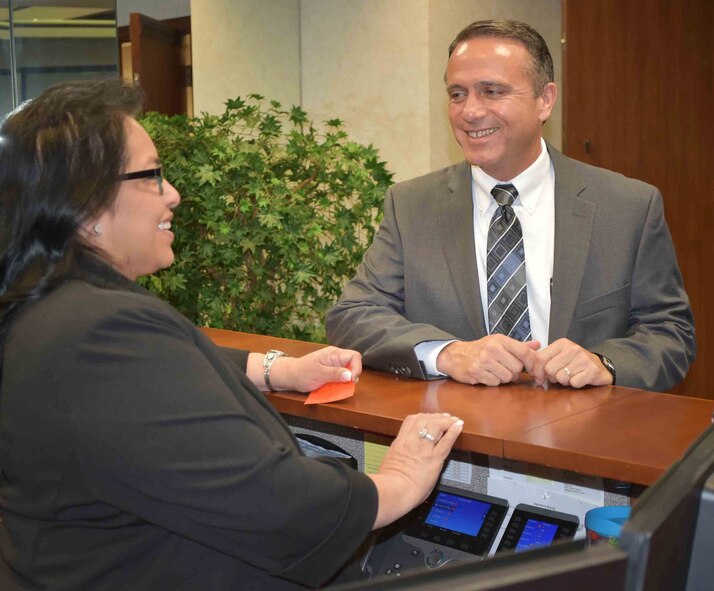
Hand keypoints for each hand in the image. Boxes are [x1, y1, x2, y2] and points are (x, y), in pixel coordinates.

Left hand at [268, 346, 361, 391]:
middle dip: (352, 376)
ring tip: (338, 387)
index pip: (354, 356)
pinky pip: (342, 378)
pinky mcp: (332, 374)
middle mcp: (336, 358)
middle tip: (345, 385)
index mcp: (334, 354)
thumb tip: (350, 375)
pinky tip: (335, 388)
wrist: (290, 376)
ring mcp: (335, 366)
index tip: (351, 379)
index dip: (357, 367)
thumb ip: (335, 374)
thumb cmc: (302, 372)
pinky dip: (341, 384)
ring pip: (349, 373)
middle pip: (353, 364)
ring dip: (346, 381)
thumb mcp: (319, 374)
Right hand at [369, 413, 463, 527]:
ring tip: (453, 420)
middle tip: (444, 417)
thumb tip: (399, 458)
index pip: (411, 421)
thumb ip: (397, 456)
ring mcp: (424, 449)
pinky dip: (454, 432)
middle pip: (425, 420)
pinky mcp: (435, 459)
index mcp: (400, 443)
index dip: (421, 416)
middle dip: (435, 416)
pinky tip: (458, 426)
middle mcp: (412, 442)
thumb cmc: (389, 483)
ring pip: (436, 426)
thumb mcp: (389, 462)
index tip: (427, 417)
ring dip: (446, 421)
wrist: (394, 491)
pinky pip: (446, 442)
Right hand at [436, 335, 540, 385]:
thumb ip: (519, 346)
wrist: (455, 355)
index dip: (532, 363)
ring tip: (495, 371)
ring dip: (503, 378)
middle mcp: (492, 349)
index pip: (525, 352)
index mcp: (500, 340)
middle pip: (517, 368)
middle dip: (514, 372)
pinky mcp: (476, 372)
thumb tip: (538, 344)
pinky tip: (486, 375)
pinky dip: (493, 382)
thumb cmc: (480, 349)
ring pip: (507, 377)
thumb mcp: (498, 343)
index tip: (532, 368)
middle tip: (505, 368)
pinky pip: (495, 383)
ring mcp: (483, 361)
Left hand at [531, 338, 612, 387]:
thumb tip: (528, 368)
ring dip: (564, 381)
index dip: (536, 371)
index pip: (539, 358)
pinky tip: (580, 379)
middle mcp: (573, 349)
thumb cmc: (575, 362)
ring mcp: (583, 359)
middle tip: (560, 375)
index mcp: (561, 344)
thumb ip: (543, 359)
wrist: (599, 366)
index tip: (539, 377)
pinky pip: (574, 383)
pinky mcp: (592, 370)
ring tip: (571, 376)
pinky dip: (575, 384)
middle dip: (552, 377)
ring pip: (561, 378)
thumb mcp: (558, 355)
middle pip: (549, 370)